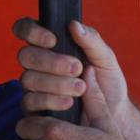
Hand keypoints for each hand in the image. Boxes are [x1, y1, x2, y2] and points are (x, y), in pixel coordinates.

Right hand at [13, 18, 139, 139]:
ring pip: (27, 79)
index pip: (26, 30)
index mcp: (51, 46)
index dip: (32, 31)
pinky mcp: (34, 108)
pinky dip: (51, 100)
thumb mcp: (105, 58)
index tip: (53, 40)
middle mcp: (38, 64)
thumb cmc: (106, 82)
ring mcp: (33, 86)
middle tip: (77, 68)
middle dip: (51, 62)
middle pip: (25, 55)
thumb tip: (74, 24)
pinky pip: (30, 102)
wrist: (113, 114)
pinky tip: (69, 102)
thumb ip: (92, 40)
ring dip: (56, 83)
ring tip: (81, 88)